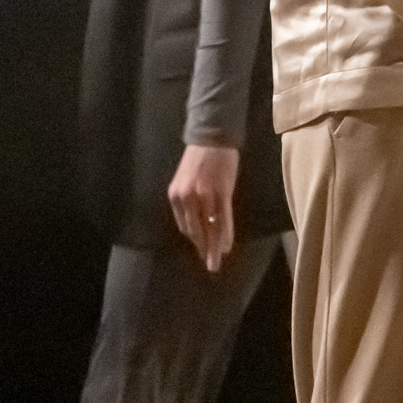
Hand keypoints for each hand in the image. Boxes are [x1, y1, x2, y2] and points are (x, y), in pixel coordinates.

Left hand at [164, 144, 239, 271]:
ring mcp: (204, 196)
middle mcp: (186, 198)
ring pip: (209, 227)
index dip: (195, 239)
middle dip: (203, 249)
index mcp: (176, 196)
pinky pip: (223, 218)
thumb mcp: (188, 181)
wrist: (212, 137)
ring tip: (216, 261)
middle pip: (196, 230)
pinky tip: (226, 246)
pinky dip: (225, 234)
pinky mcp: (221, 192)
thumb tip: (201, 220)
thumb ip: (191, 199)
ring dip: (214, 246)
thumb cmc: (200, 158)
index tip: (203, 250)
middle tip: (210, 265)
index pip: (186, 225)